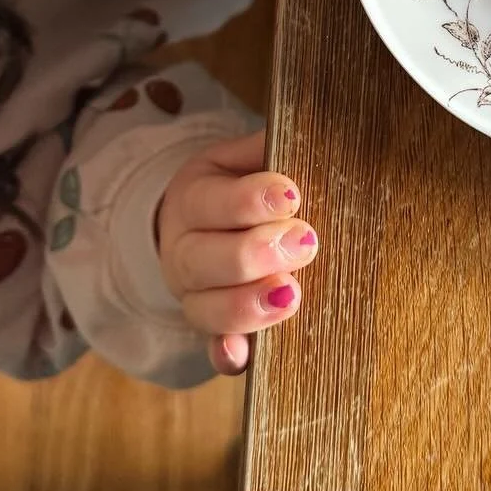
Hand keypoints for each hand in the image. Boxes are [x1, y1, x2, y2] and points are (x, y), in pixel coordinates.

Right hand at [156, 128, 315, 375]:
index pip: (214, 203)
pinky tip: (243, 356)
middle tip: (305, 241)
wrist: (199, 226)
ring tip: (290, 293)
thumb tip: (306, 134)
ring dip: (248, 304)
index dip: (251, 200)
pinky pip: (213, 348)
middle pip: (207, 260)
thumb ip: (267, 149)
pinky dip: (226, 354)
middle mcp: (184, 252)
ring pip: (208, 309)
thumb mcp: (241, 159)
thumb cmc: (237, 187)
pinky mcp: (212, 331)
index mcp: (193, 200)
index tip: (292, 196)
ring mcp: (195, 296)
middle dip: (255, 253)